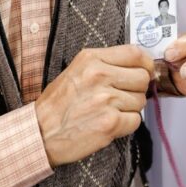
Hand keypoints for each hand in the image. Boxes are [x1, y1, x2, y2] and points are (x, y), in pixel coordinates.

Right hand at [35, 44, 154, 166]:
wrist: (39, 133)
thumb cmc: (58, 104)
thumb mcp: (77, 71)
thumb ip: (106, 65)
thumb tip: (140, 67)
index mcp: (91, 59)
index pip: (135, 53)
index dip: (145, 64)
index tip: (144, 72)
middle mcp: (99, 76)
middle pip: (143, 78)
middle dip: (137, 90)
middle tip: (121, 97)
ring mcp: (105, 100)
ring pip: (140, 101)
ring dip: (129, 109)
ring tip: (108, 111)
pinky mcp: (110, 123)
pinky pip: (135, 121)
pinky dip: (126, 125)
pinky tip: (109, 124)